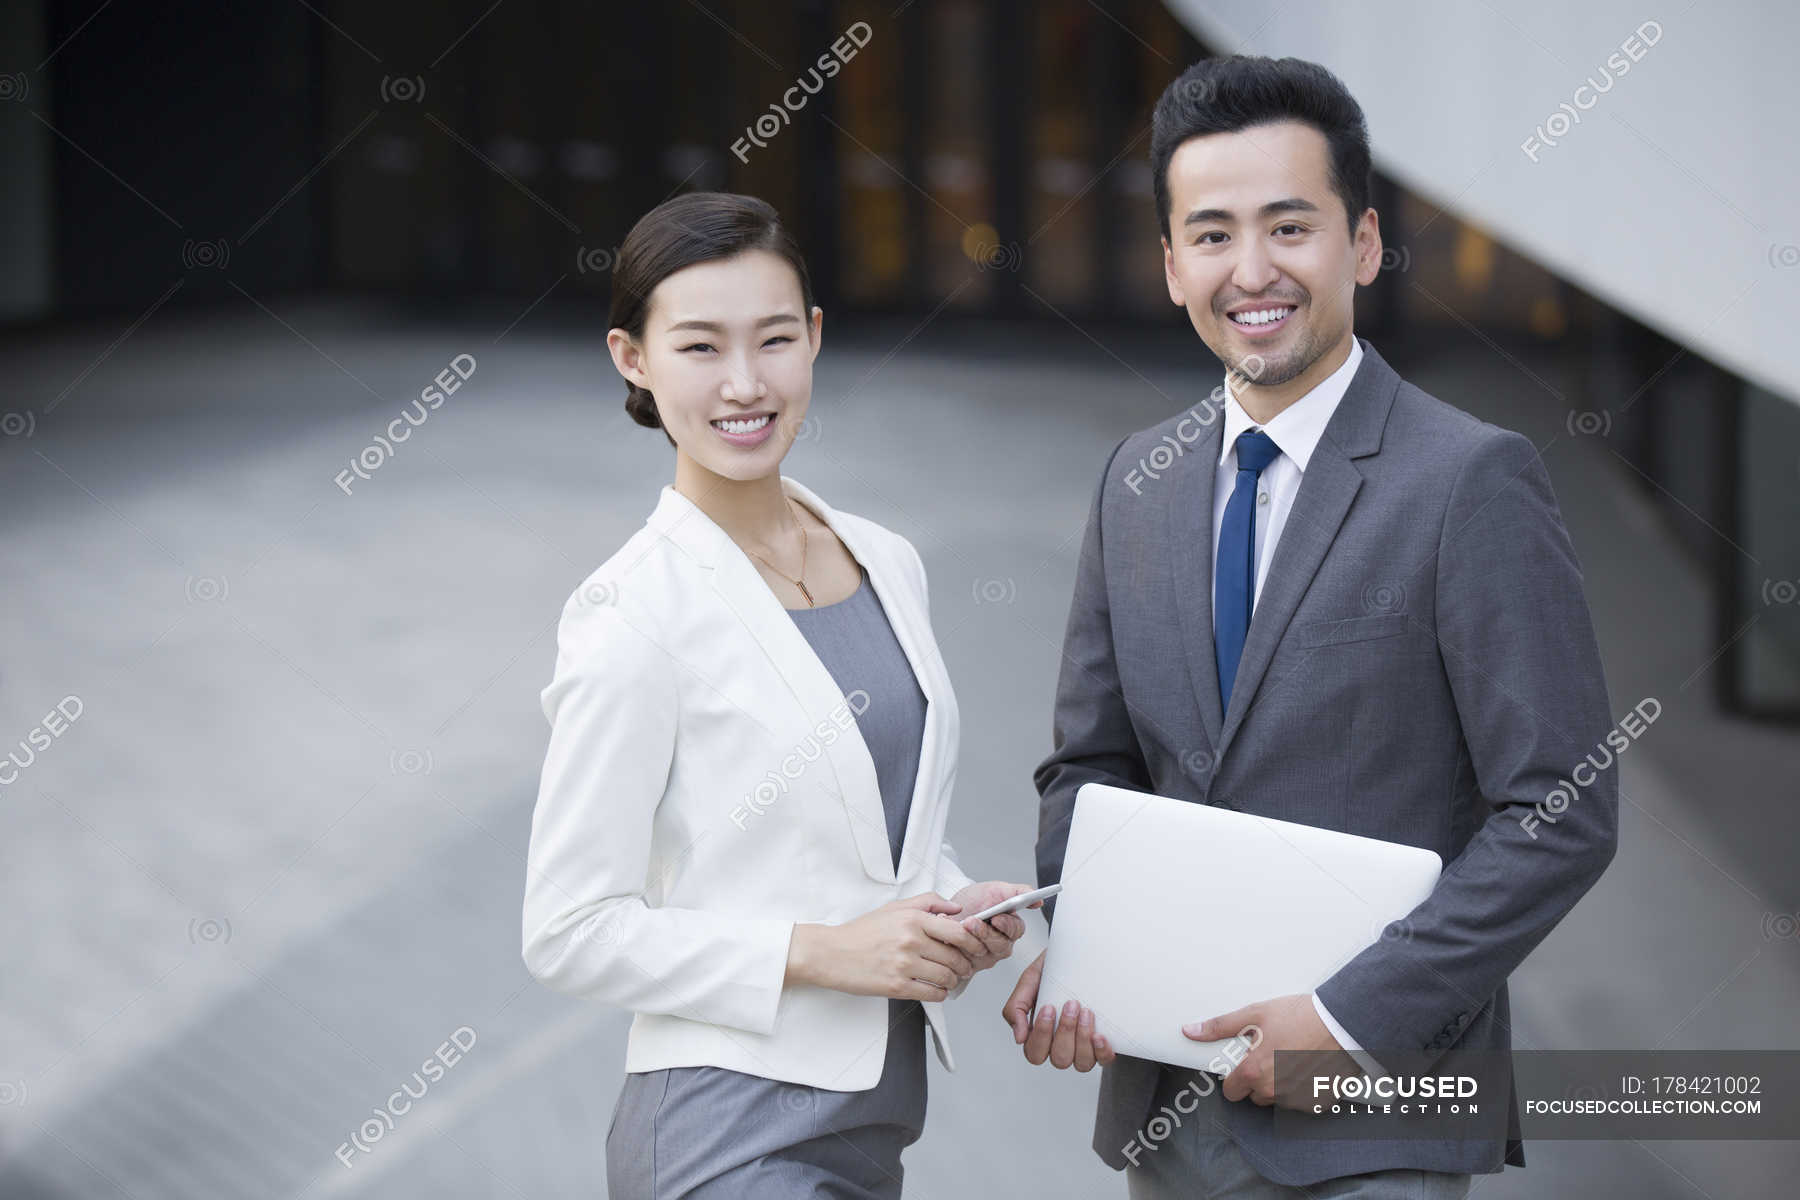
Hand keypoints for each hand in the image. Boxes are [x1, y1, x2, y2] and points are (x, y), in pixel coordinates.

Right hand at [786, 892, 988, 1001]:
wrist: (831, 954)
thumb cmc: (862, 931)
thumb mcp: (894, 908)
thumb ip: (927, 902)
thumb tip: (955, 908)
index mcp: (912, 919)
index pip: (958, 932)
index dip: (973, 942)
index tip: (975, 948)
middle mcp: (910, 941)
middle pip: (955, 957)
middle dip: (965, 965)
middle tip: (964, 967)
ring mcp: (903, 965)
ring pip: (946, 976)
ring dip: (953, 980)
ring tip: (949, 978)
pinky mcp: (896, 987)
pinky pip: (932, 993)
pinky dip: (940, 993)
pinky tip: (935, 989)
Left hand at [948, 880, 1035, 972]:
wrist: (950, 911)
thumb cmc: (974, 902)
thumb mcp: (995, 890)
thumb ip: (1018, 892)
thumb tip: (1037, 899)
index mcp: (1010, 927)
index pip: (1016, 930)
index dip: (1007, 925)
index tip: (997, 918)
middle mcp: (1000, 943)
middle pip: (1000, 944)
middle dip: (985, 932)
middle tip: (973, 921)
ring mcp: (985, 955)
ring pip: (984, 953)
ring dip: (971, 939)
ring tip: (961, 925)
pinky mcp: (969, 965)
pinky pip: (965, 961)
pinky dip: (957, 946)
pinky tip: (950, 934)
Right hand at [1001, 950, 1115, 1071]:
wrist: (1080, 954)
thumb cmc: (1052, 970)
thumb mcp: (1029, 982)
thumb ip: (1015, 1008)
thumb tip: (1019, 1038)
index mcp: (1039, 1035)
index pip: (1035, 1053)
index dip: (1042, 1035)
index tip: (1048, 1007)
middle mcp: (1060, 1046)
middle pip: (1059, 1059)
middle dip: (1065, 1031)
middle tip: (1071, 1004)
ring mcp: (1081, 1047)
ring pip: (1081, 1063)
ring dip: (1083, 1038)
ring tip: (1086, 1011)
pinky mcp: (1101, 1044)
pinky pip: (1103, 1060)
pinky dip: (1101, 1051)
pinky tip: (1099, 1035)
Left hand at [1183, 993, 1349, 1108]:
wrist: (1342, 1022)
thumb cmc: (1300, 1016)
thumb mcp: (1254, 1014)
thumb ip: (1220, 1026)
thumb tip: (1192, 1031)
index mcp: (1253, 1071)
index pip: (1230, 1090)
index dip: (1234, 1077)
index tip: (1244, 1065)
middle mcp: (1272, 1091)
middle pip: (1254, 1095)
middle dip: (1258, 1080)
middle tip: (1272, 1055)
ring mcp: (1295, 1100)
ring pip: (1278, 1099)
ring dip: (1280, 1085)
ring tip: (1292, 1057)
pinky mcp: (1316, 1103)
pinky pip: (1301, 1101)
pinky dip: (1303, 1088)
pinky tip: (1308, 1067)